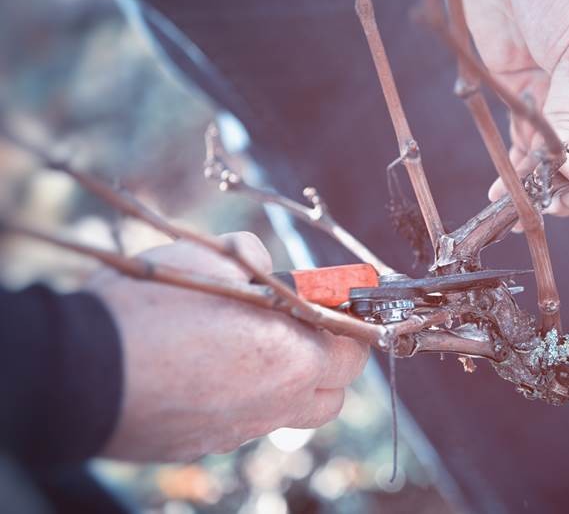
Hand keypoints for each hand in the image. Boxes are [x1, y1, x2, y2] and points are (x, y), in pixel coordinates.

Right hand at [86, 232, 367, 461]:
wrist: (81, 372)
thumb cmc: (150, 310)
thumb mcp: (207, 257)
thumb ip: (249, 255)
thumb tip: (260, 260)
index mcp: (293, 357)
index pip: (356, 347)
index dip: (349, 321)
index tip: (336, 303)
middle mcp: (277, 402)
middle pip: (334, 390)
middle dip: (329, 357)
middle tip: (302, 325)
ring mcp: (240, 430)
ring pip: (291, 412)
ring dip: (291, 382)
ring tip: (256, 348)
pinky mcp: (204, 444)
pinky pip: (245, 423)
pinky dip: (244, 398)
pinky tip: (211, 370)